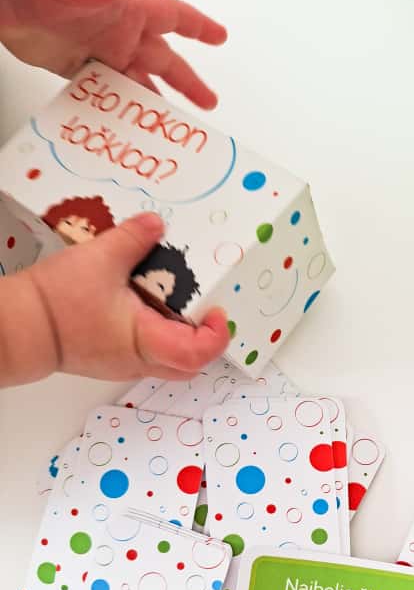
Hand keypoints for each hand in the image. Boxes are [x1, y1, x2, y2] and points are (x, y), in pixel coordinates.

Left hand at [0, 0, 225, 108]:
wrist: (5, 0)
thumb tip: (137, 6)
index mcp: (132, 8)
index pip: (175, 17)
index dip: (199, 28)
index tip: (219, 38)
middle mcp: (119, 30)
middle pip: (163, 60)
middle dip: (187, 82)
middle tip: (206, 103)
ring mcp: (97, 48)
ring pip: (135, 82)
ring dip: (152, 104)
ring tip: (168, 127)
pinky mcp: (73, 65)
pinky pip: (103, 91)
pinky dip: (115, 108)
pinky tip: (124, 125)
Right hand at [5, 213, 229, 383]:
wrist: (19, 327)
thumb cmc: (57, 302)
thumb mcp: (100, 258)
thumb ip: (134, 239)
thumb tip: (156, 225)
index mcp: (146, 342)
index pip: (197, 354)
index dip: (216, 335)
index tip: (218, 310)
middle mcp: (139, 362)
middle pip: (189, 364)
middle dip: (205, 338)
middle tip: (207, 308)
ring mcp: (125, 364)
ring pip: (169, 360)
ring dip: (181, 334)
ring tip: (179, 299)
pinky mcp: (111, 358)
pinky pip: (146, 351)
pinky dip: (157, 331)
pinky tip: (147, 302)